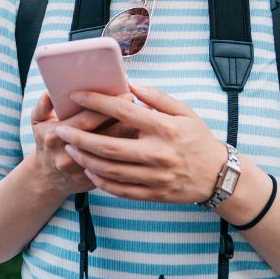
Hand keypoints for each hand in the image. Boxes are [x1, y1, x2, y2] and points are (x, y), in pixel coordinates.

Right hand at [29, 91, 136, 195]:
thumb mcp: (38, 123)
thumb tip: (50, 93)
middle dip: (125, 119)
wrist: (47, 179)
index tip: (127, 94)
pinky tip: (140, 138)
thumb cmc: (46, 143)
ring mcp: (81, 170)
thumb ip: (42, 106)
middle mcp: (68, 155)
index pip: (86, 120)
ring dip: (131, 135)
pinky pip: (115, 165)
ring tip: (146, 119)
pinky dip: (128, 151)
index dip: (107, 107)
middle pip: (104, 136)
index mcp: (55, 136)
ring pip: (113, 152)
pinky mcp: (93, 181)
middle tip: (140, 105)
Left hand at [53, 83, 227, 203]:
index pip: (123, 112)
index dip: (97, 102)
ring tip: (70, 149)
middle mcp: (158, 153)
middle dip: (79, 137)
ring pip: (110, 170)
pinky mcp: (154, 194)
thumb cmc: (198, 139)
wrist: (219, 176)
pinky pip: (120, 190)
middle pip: (108, 146)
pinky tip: (89, 170)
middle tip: (61, 130)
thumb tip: (129, 84)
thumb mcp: (184, 111)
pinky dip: (101, 181)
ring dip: (85, 160)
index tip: (76, 95)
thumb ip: (157, 97)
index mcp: (164, 128)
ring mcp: (155, 177)